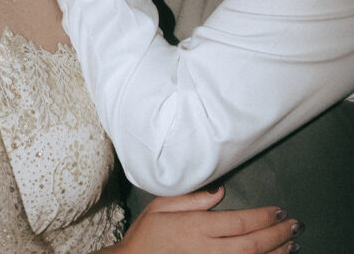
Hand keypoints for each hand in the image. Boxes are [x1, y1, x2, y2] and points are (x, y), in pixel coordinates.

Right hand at [105, 189, 303, 253]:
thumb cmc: (146, 236)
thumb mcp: (161, 207)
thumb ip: (192, 199)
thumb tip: (219, 192)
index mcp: (197, 228)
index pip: (240, 222)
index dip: (263, 217)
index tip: (278, 210)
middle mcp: (208, 249)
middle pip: (252, 244)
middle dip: (278, 234)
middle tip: (294, 225)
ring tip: (292, 245)